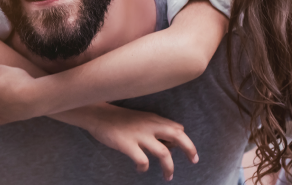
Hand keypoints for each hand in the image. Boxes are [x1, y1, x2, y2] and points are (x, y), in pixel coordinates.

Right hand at [54, 104, 197, 180]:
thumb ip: (154, 127)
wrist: (96, 114)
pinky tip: (141, 169)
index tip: (181, 150)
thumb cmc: (118, 118)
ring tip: (168, 176)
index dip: (183, 140)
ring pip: (164, 153)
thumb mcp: (140, 118)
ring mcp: (139, 136)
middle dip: (190, 149)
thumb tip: (169, 143)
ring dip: (169, 167)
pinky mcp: (127, 144)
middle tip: (194, 160)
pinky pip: (143, 160)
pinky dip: (144, 167)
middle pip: (178, 136)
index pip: (178, 128)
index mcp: (154, 119)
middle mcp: (150, 126)